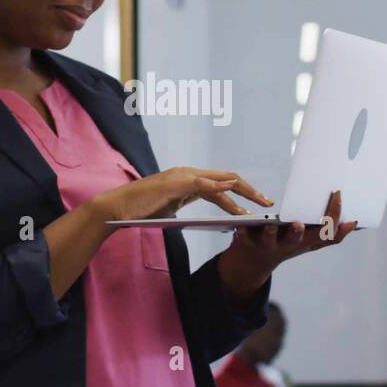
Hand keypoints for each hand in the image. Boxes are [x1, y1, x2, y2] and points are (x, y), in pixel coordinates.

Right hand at [92, 167, 272, 222]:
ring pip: (221, 181)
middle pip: (228, 178)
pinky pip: (203, 184)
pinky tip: (234, 194)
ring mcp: (182, 176)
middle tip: (268, 203)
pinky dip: (220, 188)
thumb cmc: (142, 211)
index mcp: (188, 179)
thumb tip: (202, 213)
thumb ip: (186, 204)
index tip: (258, 203)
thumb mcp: (171, 208)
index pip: (222, 183)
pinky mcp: (175, 184)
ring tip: (259, 205)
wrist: (118, 209)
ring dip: (243, 193)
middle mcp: (188, 173)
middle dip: (251, 190)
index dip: (243, 192)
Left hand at [222, 190, 358, 275]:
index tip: (337, 194)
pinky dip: (243, 232)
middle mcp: (289, 245)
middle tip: (299, 224)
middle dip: (298, 233)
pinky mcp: (247, 241)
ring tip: (270, 226)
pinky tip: (241, 227)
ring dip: (270, 234)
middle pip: (297, 241)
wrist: (252, 263)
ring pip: (269, 241)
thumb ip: (330, 234)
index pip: (326, 232)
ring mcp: (268, 245)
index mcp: (307, 242)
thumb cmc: (286, 244)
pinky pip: (244, 237)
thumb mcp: (310, 242)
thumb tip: (353, 223)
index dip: (334, 215)